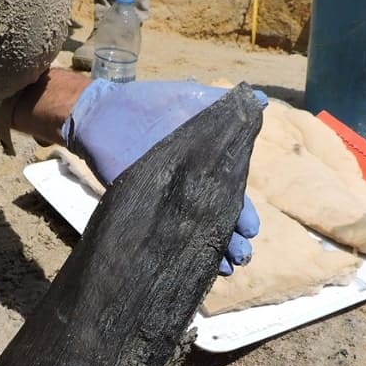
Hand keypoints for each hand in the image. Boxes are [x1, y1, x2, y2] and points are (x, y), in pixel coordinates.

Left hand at [61, 79, 266, 274]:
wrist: (104, 112)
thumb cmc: (151, 103)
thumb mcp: (190, 98)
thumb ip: (222, 103)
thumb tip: (260, 97)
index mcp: (206, 167)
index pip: (231, 196)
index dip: (244, 214)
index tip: (251, 230)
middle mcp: (190, 189)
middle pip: (216, 220)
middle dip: (231, 241)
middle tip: (242, 255)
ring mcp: (166, 200)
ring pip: (193, 232)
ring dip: (210, 252)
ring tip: (224, 267)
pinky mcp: (141, 205)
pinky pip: (161, 232)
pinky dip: (174, 248)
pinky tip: (186, 263)